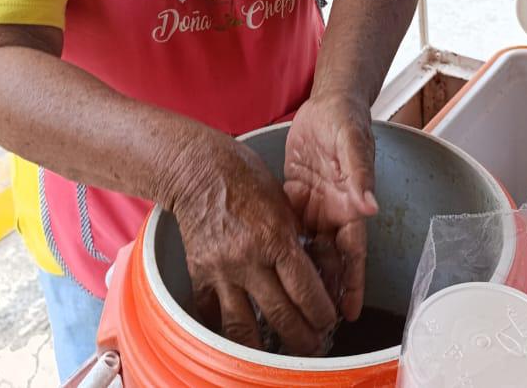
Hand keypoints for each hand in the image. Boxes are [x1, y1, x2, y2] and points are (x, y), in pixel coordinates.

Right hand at [172, 132, 336, 355]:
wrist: (200, 170)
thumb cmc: (248, 179)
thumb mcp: (285, 204)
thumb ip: (296, 241)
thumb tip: (314, 274)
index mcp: (276, 238)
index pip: (306, 291)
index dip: (321, 314)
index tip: (328, 322)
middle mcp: (249, 259)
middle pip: (281, 316)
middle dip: (303, 339)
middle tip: (312, 347)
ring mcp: (222, 270)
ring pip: (243, 328)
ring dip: (262, 350)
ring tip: (274, 357)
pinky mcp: (199, 274)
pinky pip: (211, 314)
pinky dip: (223, 329)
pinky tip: (237, 338)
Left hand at [283, 94, 378, 321]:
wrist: (327, 104)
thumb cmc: (346, 122)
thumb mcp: (353, 146)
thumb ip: (360, 176)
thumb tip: (370, 206)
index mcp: (351, 205)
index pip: (353, 254)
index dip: (351, 283)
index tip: (347, 312)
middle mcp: (334, 212)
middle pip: (329, 260)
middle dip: (324, 290)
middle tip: (312, 322)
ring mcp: (314, 206)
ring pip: (307, 250)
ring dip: (301, 275)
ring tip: (289, 304)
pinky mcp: (295, 196)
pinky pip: (288, 228)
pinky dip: (280, 248)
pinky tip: (267, 267)